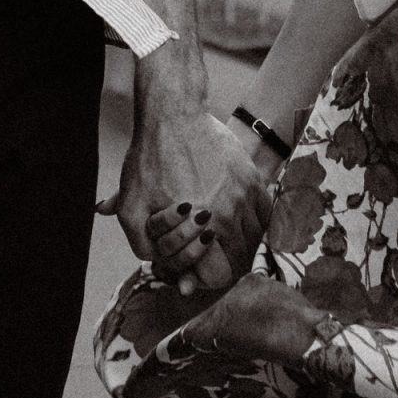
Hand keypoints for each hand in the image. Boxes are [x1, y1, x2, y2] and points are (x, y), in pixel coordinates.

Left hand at [103, 98, 271, 294]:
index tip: (193, 279)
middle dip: (225, 268)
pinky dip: (259, 226)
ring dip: (243, 249)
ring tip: (225, 248)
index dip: (204, 281)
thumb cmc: (150, 160)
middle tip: (209, 265)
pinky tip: (244, 226)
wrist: (173, 116)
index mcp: (200, 227)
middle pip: (240, 260)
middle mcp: (228, 214)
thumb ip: (141, 243)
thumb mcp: (131, 206)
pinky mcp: (253, 178)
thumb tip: (155, 265)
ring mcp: (244, 195)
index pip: (217, 274)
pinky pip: (266, 215)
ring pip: (256, 238)